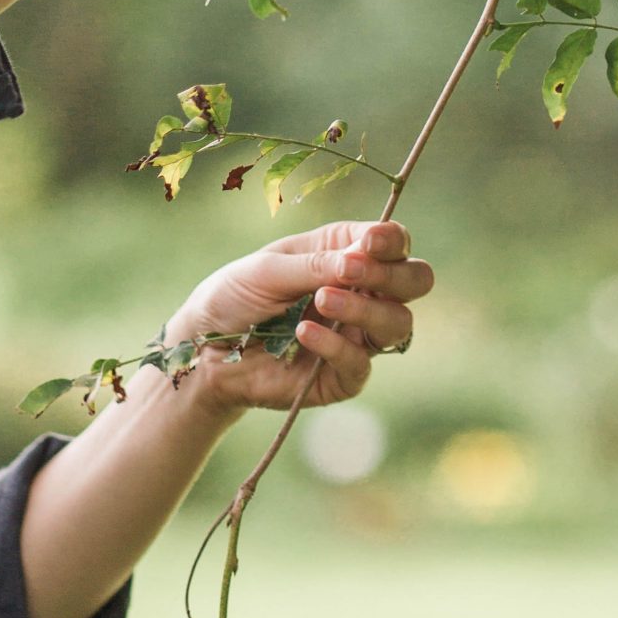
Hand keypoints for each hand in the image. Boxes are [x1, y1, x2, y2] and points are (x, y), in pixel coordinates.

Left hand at [163, 218, 433, 415]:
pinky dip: (336, 345)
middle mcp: (362, 293)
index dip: (392, 241)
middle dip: (393, 276)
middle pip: (415, 281)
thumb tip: (361, 260)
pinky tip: (304, 331)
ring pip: (399, 325)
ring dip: (367, 310)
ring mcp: (357, 336)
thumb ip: (316, 264)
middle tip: (351, 273)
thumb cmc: (234, 296)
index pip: (395, 242)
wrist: (202, 349)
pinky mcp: (342, 376)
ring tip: (322, 300)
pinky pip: (361, 364)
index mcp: (347, 254)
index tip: (369, 243)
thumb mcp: (268, 269)